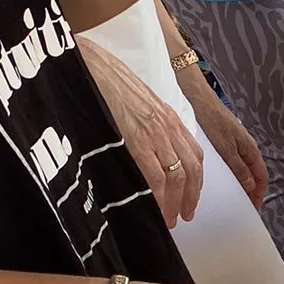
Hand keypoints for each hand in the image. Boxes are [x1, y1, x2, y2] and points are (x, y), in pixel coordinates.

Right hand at [76, 35, 202, 226]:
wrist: (89, 64)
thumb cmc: (105, 81)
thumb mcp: (135, 102)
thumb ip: (145, 124)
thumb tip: (143, 150)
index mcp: (169, 117)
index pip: (193, 155)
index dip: (195, 181)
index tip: (191, 198)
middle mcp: (168, 126)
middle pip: (191, 170)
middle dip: (190, 197)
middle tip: (184, 216)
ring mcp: (154, 133)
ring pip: (177, 176)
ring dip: (176, 202)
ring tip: (170, 219)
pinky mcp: (137, 140)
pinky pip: (156, 175)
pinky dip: (160, 196)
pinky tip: (157, 209)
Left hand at [179, 66, 267, 207]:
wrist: (199, 100)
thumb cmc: (212, 120)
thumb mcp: (225, 148)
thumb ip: (238, 167)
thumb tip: (249, 186)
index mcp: (251, 150)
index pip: (261, 178)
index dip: (259, 194)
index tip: (253, 209)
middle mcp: (247, 148)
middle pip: (253, 175)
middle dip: (250, 192)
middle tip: (241, 208)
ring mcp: (237, 145)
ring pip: (243, 170)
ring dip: (240, 184)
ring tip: (231, 198)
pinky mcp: (226, 142)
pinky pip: (234, 163)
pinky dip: (231, 174)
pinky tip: (221, 180)